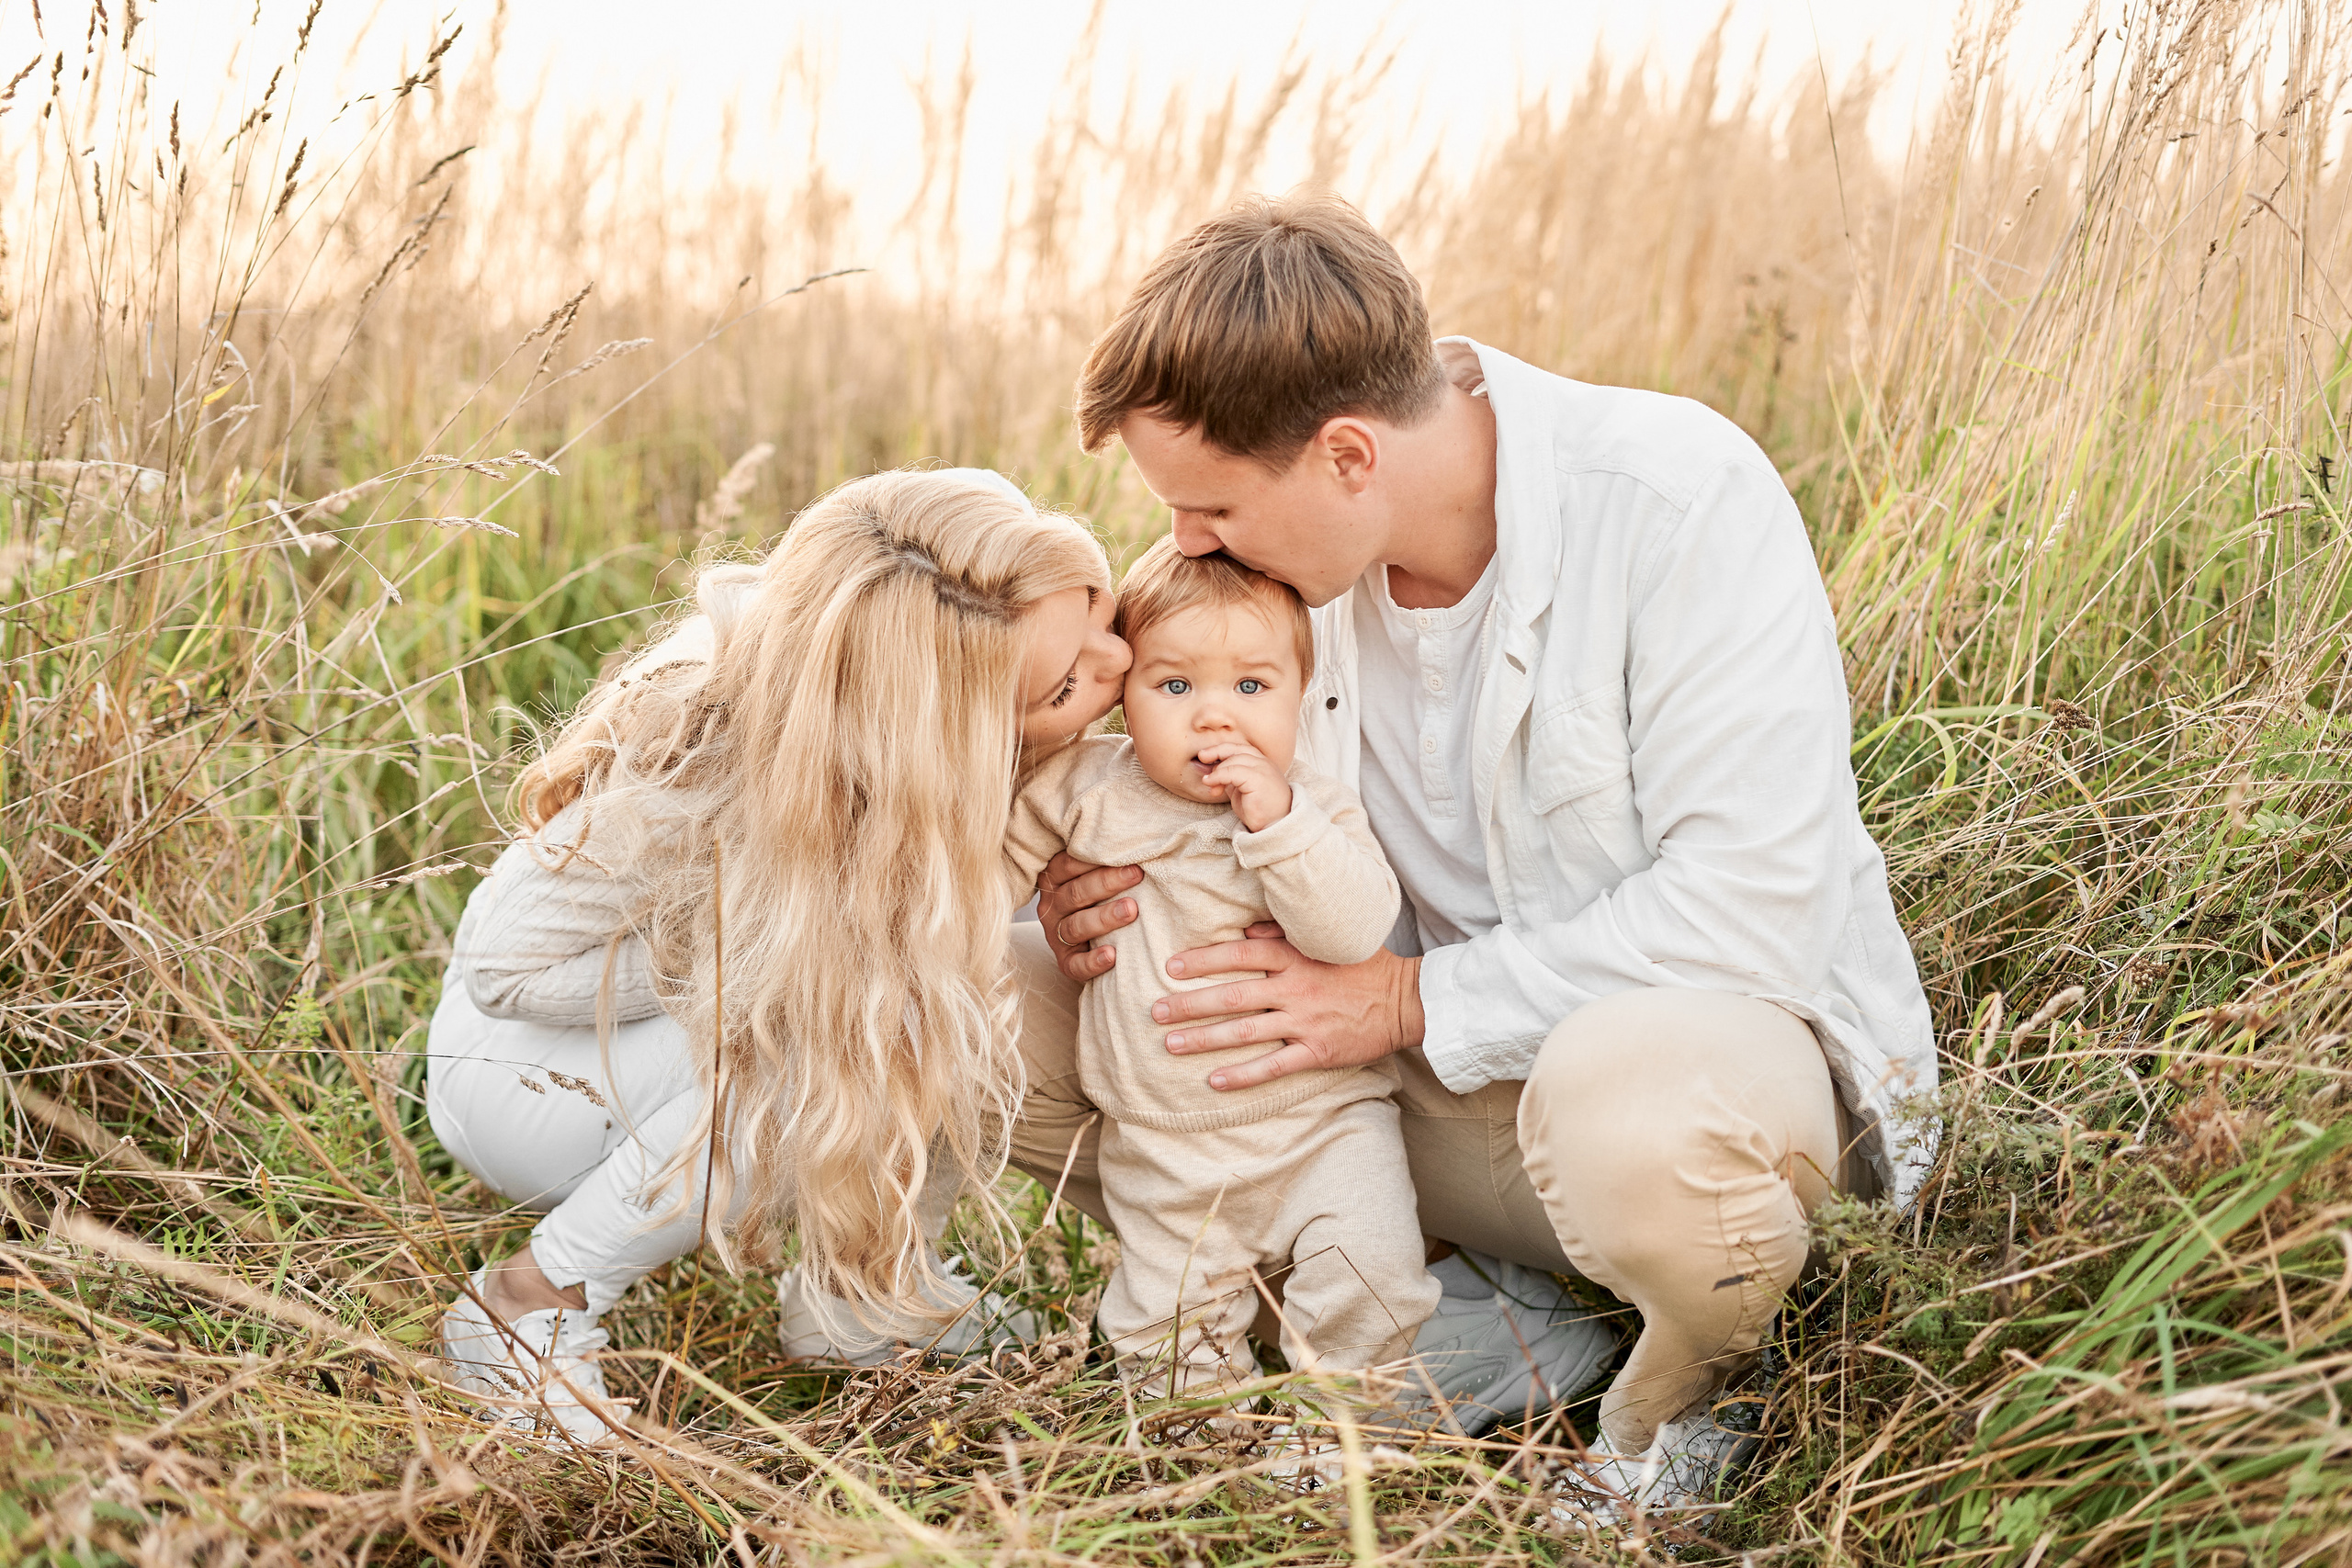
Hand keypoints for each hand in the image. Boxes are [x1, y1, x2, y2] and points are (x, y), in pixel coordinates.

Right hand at [1035, 852, 1141, 982]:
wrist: (1096, 941)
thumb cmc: (1103, 896)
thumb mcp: (1096, 875)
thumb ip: (1107, 860)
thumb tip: (1139, 836)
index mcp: (1055, 879)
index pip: (1069, 864)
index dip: (1095, 859)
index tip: (1126, 852)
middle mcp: (1052, 906)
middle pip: (1075, 893)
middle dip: (1106, 883)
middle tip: (1136, 875)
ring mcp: (1056, 935)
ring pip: (1076, 926)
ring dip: (1104, 917)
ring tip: (1131, 910)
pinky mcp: (1066, 962)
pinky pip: (1076, 964)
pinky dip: (1094, 961)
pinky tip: (1113, 955)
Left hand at [1151, 923, 1424, 1089]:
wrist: (1405, 1000)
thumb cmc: (1363, 966)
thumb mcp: (1326, 939)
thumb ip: (1283, 933)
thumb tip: (1245, 929)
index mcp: (1294, 957)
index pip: (1239, 955)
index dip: (1203, 960)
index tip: (1171, 966)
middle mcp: (1294, 988)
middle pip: (1232, 995)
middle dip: (1189, 1003)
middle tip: (1154, 1010)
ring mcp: (1304, 1021)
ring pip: (1245, 1031)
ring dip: (1204, 1038)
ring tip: (1170, 1043)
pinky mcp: (1316, 1051)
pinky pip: (1273, 1065)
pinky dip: (1242, 1074)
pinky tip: (1213, 1080)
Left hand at [1193, 741, 1292, 831]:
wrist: (1275, 826)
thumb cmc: (1260, 811)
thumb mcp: (1242, 790)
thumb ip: (1232, 779)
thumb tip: (1214, 774)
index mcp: (1261, 763)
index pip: (1239, 749)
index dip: (1222, 749)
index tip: (1206, 755)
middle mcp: (1264, 762)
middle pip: (1236, 749)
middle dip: (1216, 751)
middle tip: (1202, 757)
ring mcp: (1263, 768)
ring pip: (1233, 759)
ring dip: (1217, 771)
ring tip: (1209, 784)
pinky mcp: (1258, 778)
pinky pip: (1232, 772)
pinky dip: (1218, 776)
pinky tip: (1211, 784)